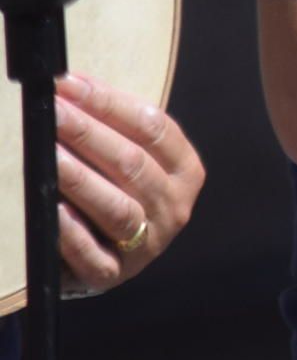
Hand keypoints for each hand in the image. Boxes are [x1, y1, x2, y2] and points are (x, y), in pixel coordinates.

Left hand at [52, 73, 203, 297]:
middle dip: (88, 133)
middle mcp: (174, 207)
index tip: (68, 85)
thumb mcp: (125, 155)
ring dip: (80, 177)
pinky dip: (72, 231)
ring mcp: (148, 244)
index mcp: (186, 171)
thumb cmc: (110, 190)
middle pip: (133, 164)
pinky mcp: (111, 274)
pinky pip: (92, 254)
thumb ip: (109, 123)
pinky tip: (53, 207)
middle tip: (52, 111)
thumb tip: (70, 84)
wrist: (102, 254)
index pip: (154, 128)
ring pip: (118, 207)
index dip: (110, 103)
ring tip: (47, 151)